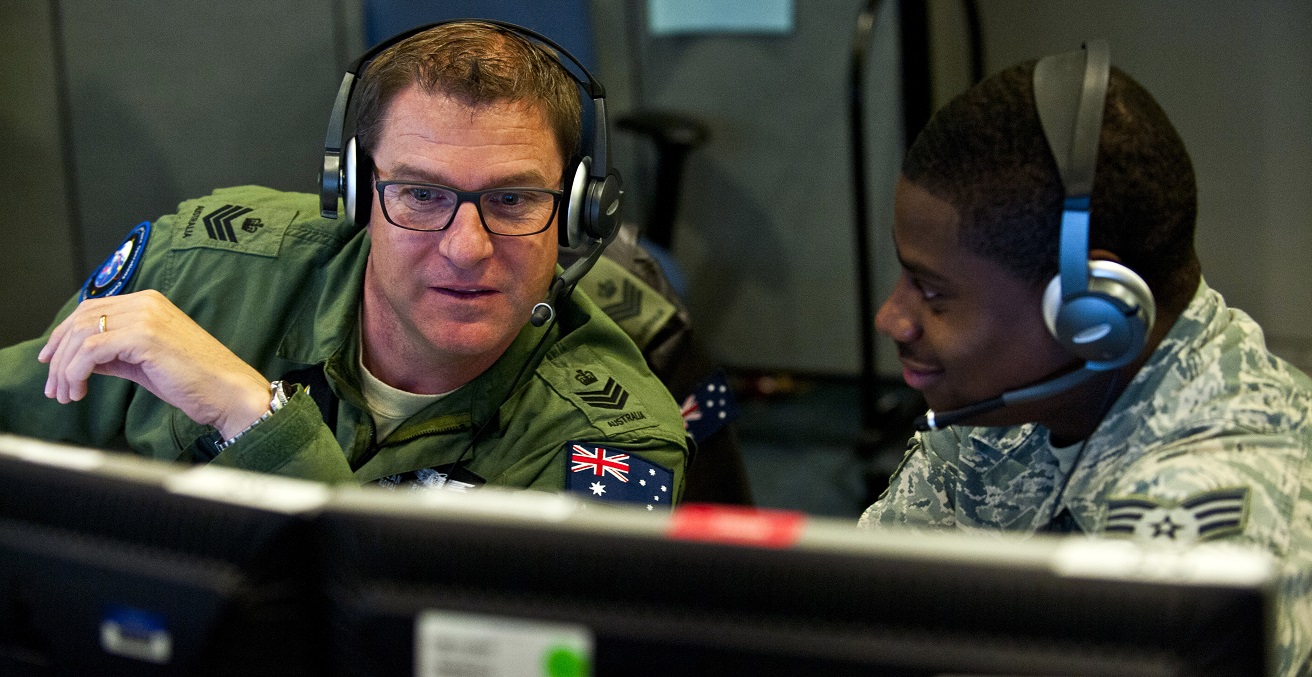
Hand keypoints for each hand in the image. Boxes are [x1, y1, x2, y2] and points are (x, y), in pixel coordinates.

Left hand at [37, 289, 272, 438]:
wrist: (229, 392)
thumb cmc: (196, 381)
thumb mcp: (145, 363)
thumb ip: (114, 355)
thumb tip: (80, 360)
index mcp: (148, 303)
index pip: (90, 310)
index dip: (62, 335)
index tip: (50, 362)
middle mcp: (145, 302)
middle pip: (80, 320)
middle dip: (58, 356)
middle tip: (53, 387)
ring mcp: (146, 317)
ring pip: (80, 335)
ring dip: (64, 369)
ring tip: (66, 395)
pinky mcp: (144, 336)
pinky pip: (91, 350)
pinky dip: (76, 373)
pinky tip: (80, 391)